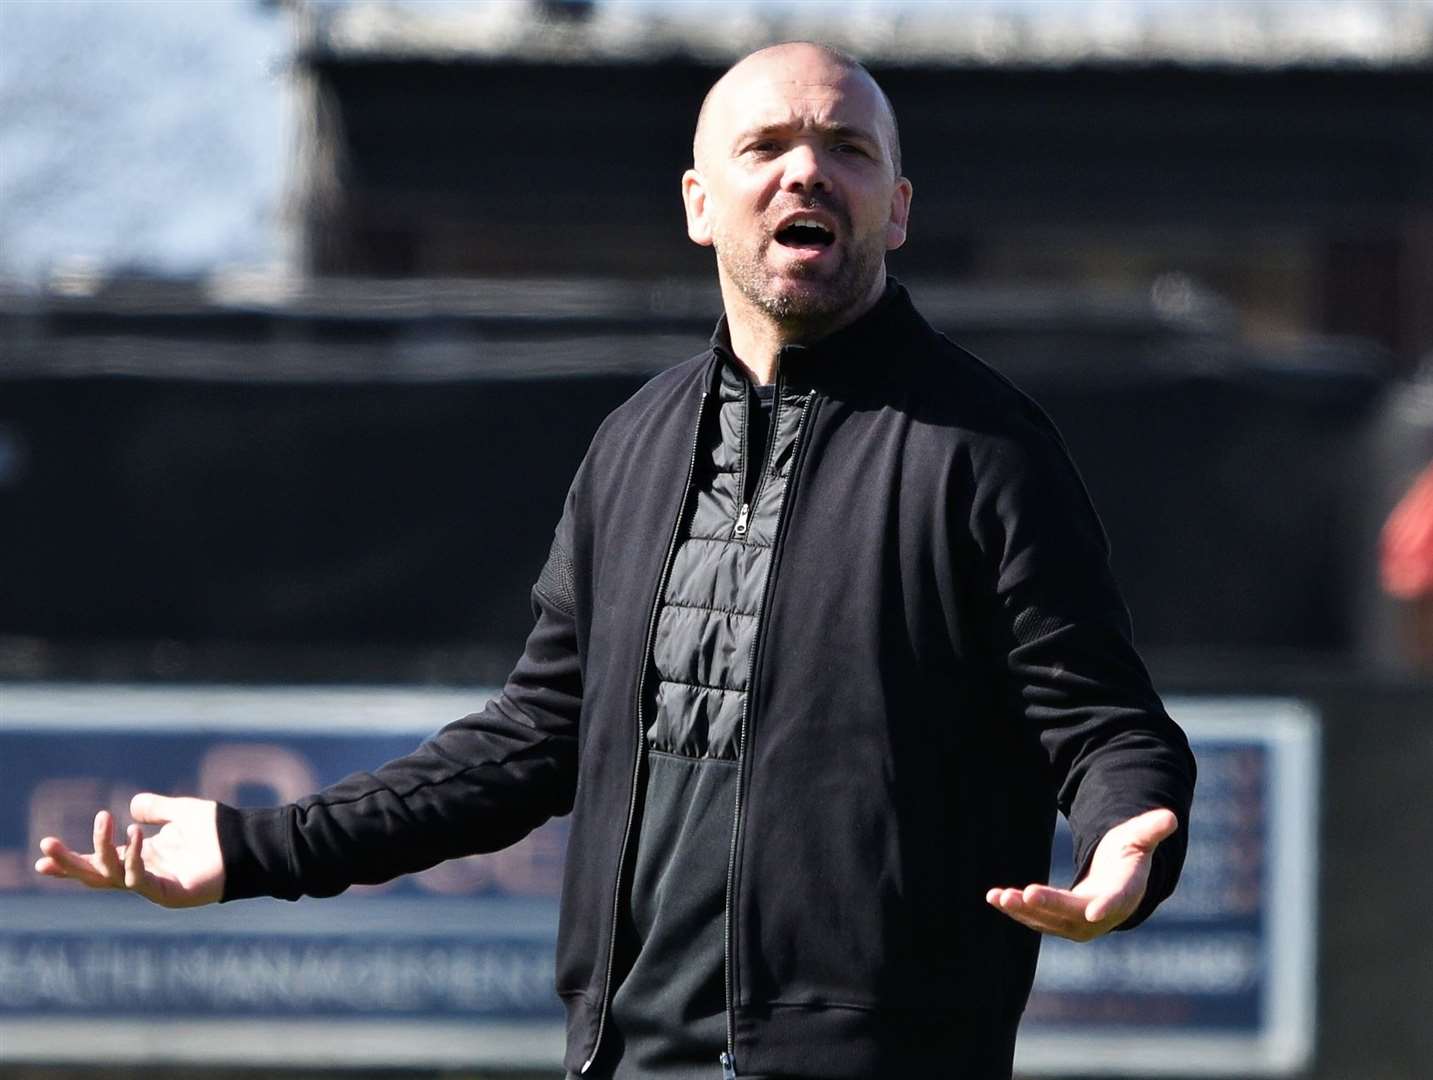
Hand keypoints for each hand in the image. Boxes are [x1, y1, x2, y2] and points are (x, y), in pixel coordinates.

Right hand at [34, 793, 224, 907]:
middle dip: (68, 863)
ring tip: (104, 818)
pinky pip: (140, 878)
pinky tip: (134, 833)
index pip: (99, 861)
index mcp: (143, 857)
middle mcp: (144, 873)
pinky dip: (133, 857)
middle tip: (45, 847)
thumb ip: (157, 809)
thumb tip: (131, 806)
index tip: (42, 854)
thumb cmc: (221, 831)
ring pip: (112, 876)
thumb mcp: (183, 813)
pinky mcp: (168, 894)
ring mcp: (154, 885)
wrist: (250, 845)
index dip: (71, 860)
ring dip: (101, 849)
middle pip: (95, 874)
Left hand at [985, 807, 1177, 941]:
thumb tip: (1171, 816)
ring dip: (1023, 910)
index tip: (1093, 912)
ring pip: (1048, 921)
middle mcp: (1100, 916)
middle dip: (1049, 905)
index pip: (1116, 901)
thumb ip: (1150, 829)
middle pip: (1074, 914)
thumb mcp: (1139, 839)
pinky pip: (1035, 919)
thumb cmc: (1127, 856)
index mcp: (1124, 893)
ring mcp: (1078, 924)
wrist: (1115, 884)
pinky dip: (1016, 910)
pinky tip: (994, 897)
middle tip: (1025, 893)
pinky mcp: (1057, 923)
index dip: (1106, 906)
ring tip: (998, 897)